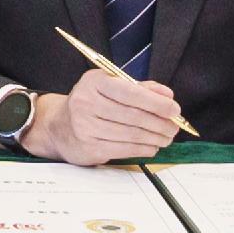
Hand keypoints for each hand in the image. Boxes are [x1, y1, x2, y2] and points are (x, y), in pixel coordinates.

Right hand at [23, 65, 182, 165]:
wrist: (58, 127)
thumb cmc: (90, 104)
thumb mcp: (109, 87)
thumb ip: (139, 88)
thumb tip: (167, 95)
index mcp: (93, 83)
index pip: (130, 92)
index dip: (156, 102)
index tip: (175, 109)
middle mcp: (86, 103)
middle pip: (133, 116)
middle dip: (160, 123)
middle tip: (175, 127)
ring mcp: (85, 127)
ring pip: (131, 134)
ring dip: (155, 137)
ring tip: (166, 137)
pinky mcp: (89, 148)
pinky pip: (124, 149)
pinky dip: (143, 148)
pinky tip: (152, 146)